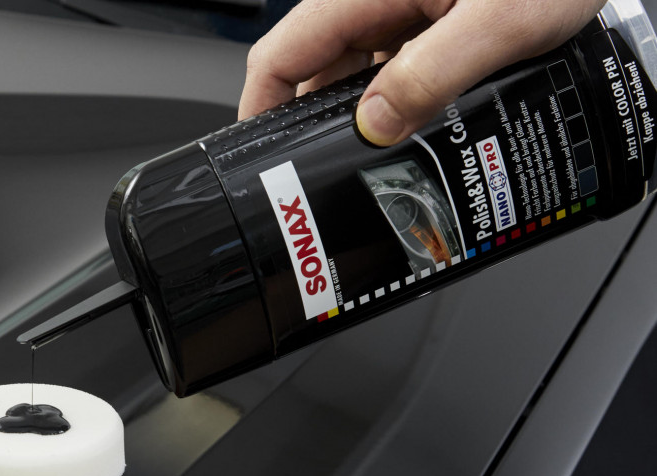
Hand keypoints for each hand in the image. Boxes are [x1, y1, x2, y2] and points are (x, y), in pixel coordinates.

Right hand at [239, 0, 605, 144]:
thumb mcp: (500, 20)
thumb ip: (432, 73)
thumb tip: (376, 124)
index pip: (282, 52)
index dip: (259, 108)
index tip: (257, 156)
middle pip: (315, 71)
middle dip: (315, 127)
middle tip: (325, 177)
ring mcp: (402, 7)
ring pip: (355, 73)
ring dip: (361, 118)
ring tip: (374, 161)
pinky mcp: (427, 18)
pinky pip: (392, 66)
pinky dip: (394, 101)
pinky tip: (413, 129)